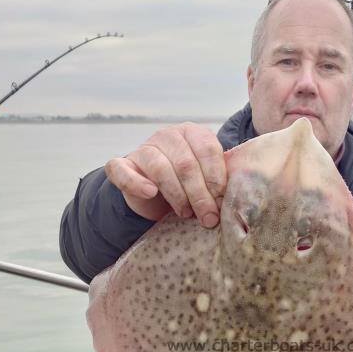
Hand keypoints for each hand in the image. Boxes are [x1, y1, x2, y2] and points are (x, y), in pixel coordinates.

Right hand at [104, 122, 226, 224]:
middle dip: (200, 194)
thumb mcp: (207, 181)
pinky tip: (150, 193)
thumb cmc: (188, 187)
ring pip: (160, 168)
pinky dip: (136, 183)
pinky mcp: (122, 165)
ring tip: (185, 213)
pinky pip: (123, 171)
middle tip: (208, 217)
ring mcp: (143, 149)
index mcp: (192, 133)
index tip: (221, 200)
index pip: (207, 149)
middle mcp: (167, 136)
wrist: (157, 197)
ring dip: (176, 194)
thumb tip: (230, 201)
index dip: (216, 177)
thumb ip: (217, 184)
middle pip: (186, 163)